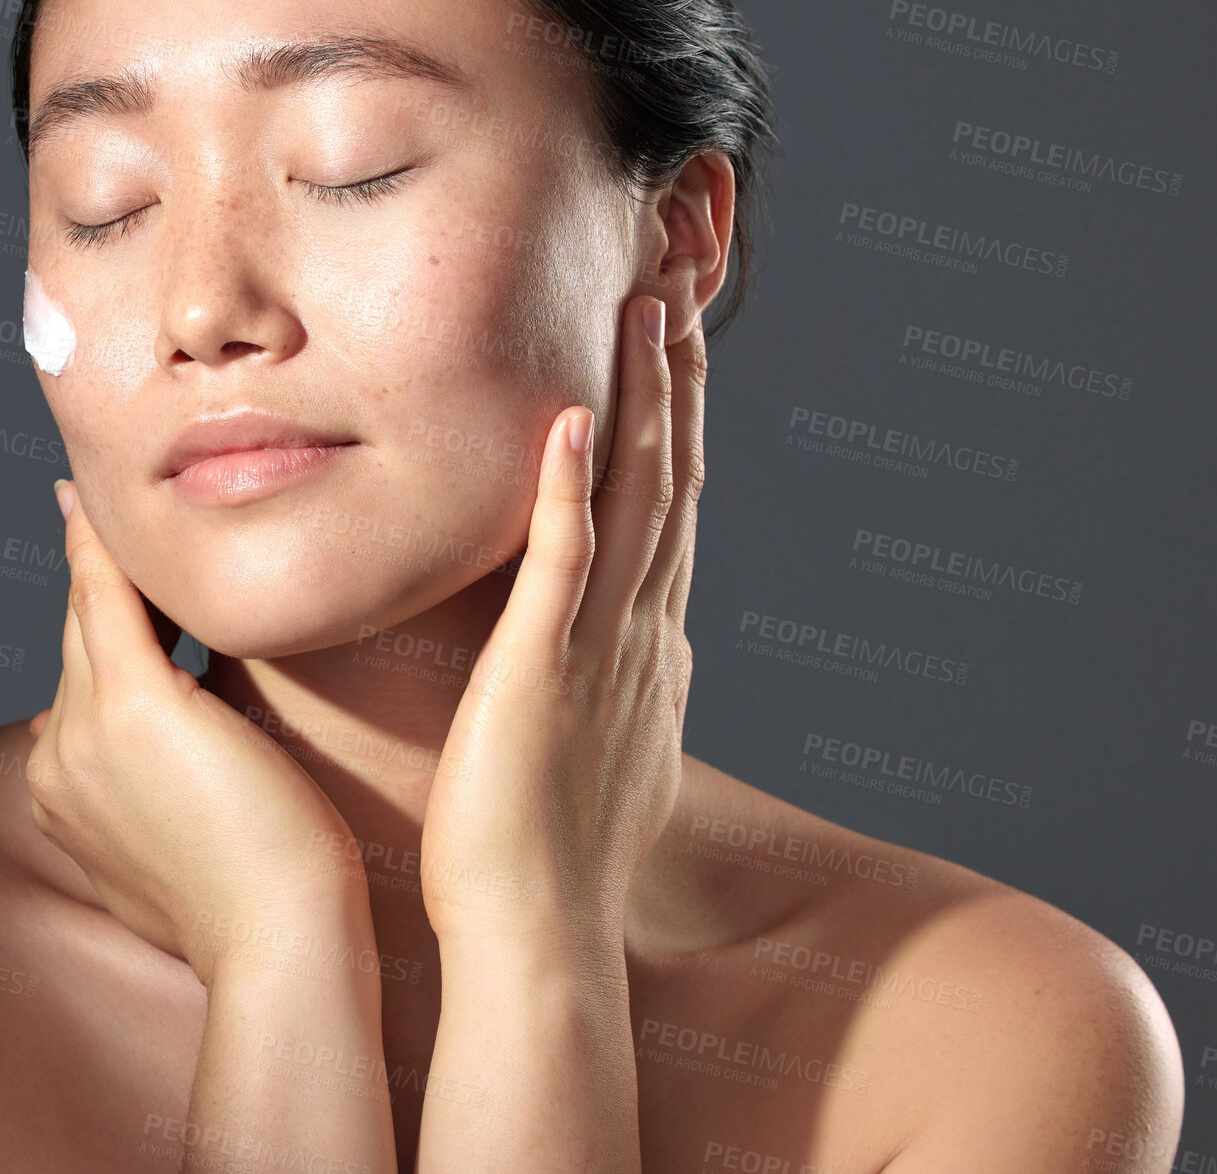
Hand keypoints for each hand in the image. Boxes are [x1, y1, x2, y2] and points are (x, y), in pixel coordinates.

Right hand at [26, 479, 367, 984]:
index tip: (91, 579)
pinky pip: (107, 599)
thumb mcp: (176, 853)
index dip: (88, 627)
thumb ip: (145, 805)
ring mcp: (86, 732)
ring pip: (88, 614)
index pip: (79, 683)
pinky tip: (95, 503)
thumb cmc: (257, 901)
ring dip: (99, 554)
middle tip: (91, 507)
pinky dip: (100, 548)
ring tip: (107, 498)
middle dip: (88, 578)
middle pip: (77, 639)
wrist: (278, 942)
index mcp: (65, 794)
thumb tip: (153, 771)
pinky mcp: (135, 708)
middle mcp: (57, 758)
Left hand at [419, 295, 703, 955]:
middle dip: (678, 378)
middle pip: (672, 481)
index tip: (674, 340)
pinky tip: (575, 417)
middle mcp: (639, 634)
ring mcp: (600, 649)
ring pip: (638, 502)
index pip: (669, 508)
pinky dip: (575, 491)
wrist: (539, 938)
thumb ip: (620, 687)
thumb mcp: (601, 748)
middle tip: (680, 282)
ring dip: (647, 402)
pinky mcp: (545, 674)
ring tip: (650, 307)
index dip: (678, 418)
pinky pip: (564, 566)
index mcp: (642, 646)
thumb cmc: (545, 854)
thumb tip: (644, 658)